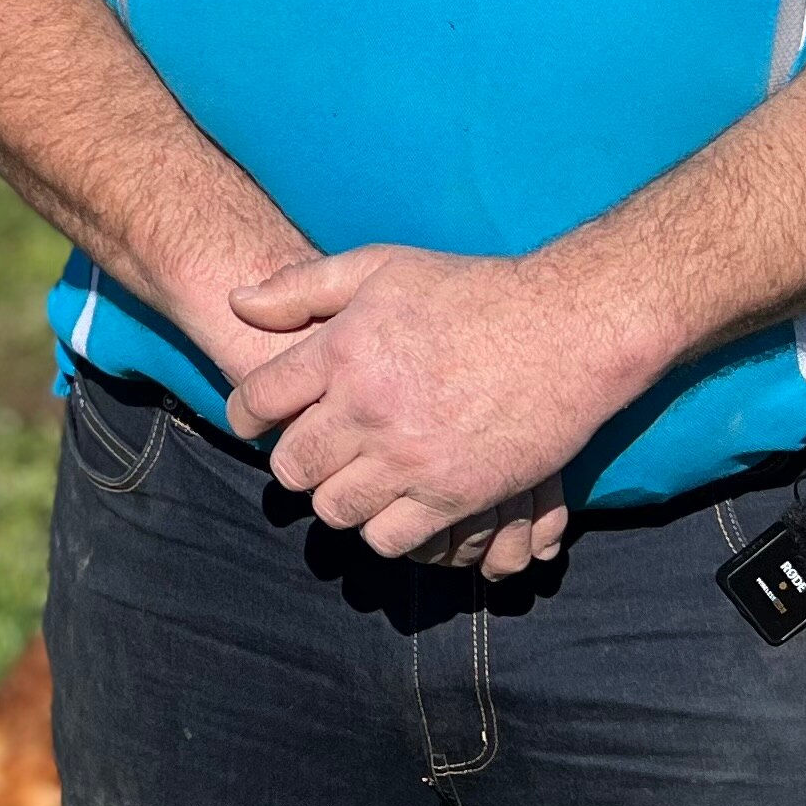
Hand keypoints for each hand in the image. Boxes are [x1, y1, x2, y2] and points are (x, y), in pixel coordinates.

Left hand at [215, 245, 648, 567]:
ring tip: (357, 477)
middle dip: (296, 462)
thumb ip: (302, 287)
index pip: (256, 402)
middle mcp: (368, 408)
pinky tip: (397, 501)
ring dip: (339, 498)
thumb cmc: (472, 291)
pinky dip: (385, 527)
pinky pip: (389, 537)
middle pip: (291, 467)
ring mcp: (411, 456)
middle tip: (316, 451)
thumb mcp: (381, 267)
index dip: (249, 416)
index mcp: (343, 351)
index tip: (262, 419)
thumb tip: (237, 302)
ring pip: (335, 510)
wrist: (568, 328)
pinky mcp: (455, 493)